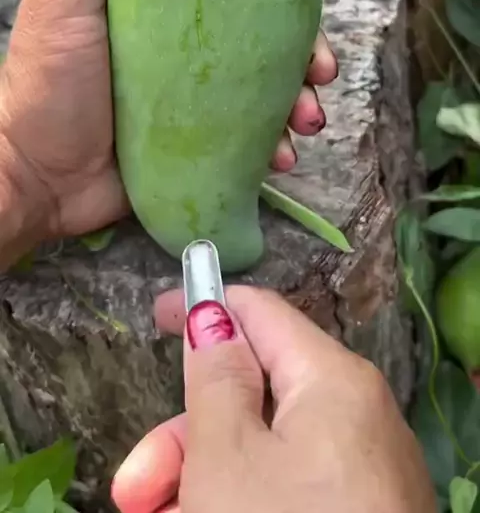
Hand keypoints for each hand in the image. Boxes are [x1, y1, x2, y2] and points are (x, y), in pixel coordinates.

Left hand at [0, 0, 335, 251]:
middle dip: (308, 43)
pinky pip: (256, 136)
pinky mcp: (202, 141)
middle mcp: (188, 41)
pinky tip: (280, 155)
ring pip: (272, 84)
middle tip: (323, 63)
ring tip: (308, 116)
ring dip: (302, 97)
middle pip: (269, 29)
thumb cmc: (44, 77)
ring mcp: (197, 93)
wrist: (37, 176)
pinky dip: (276, 143)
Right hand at [112, 288, 435, 512]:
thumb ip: (213, 376)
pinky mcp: (359, 511)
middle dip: (185, 439)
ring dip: (203, 482)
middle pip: (253, 398)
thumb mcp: (227, 455)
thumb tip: (213, 316)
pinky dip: (241, 502)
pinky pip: (288, 490)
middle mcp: (356, 416)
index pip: (262, 313)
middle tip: (135, 491)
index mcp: (333, 381)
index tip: (154, 314)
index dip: (205, 306)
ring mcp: (361, 472)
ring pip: (263, 453)